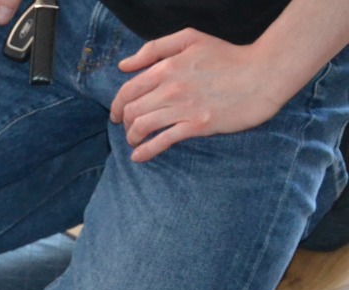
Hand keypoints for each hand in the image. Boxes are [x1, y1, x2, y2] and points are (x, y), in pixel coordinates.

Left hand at [110, 30, 289, 161]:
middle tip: (128, 128)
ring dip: (132, 137)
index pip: (127, 90)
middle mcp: (171, 88)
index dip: (116, 105)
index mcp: (167, 67)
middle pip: (130, 111)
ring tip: (134, 141)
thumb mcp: (191, 39)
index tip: (116, 114)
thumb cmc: (229, 55)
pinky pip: (162, 141)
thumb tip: (124, 66)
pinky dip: (145, 151)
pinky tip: (138, 157)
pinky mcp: (197, 125)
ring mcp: (183, 108)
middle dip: (123, 122)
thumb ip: (155, 49)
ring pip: (141, 127)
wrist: (265, 73)